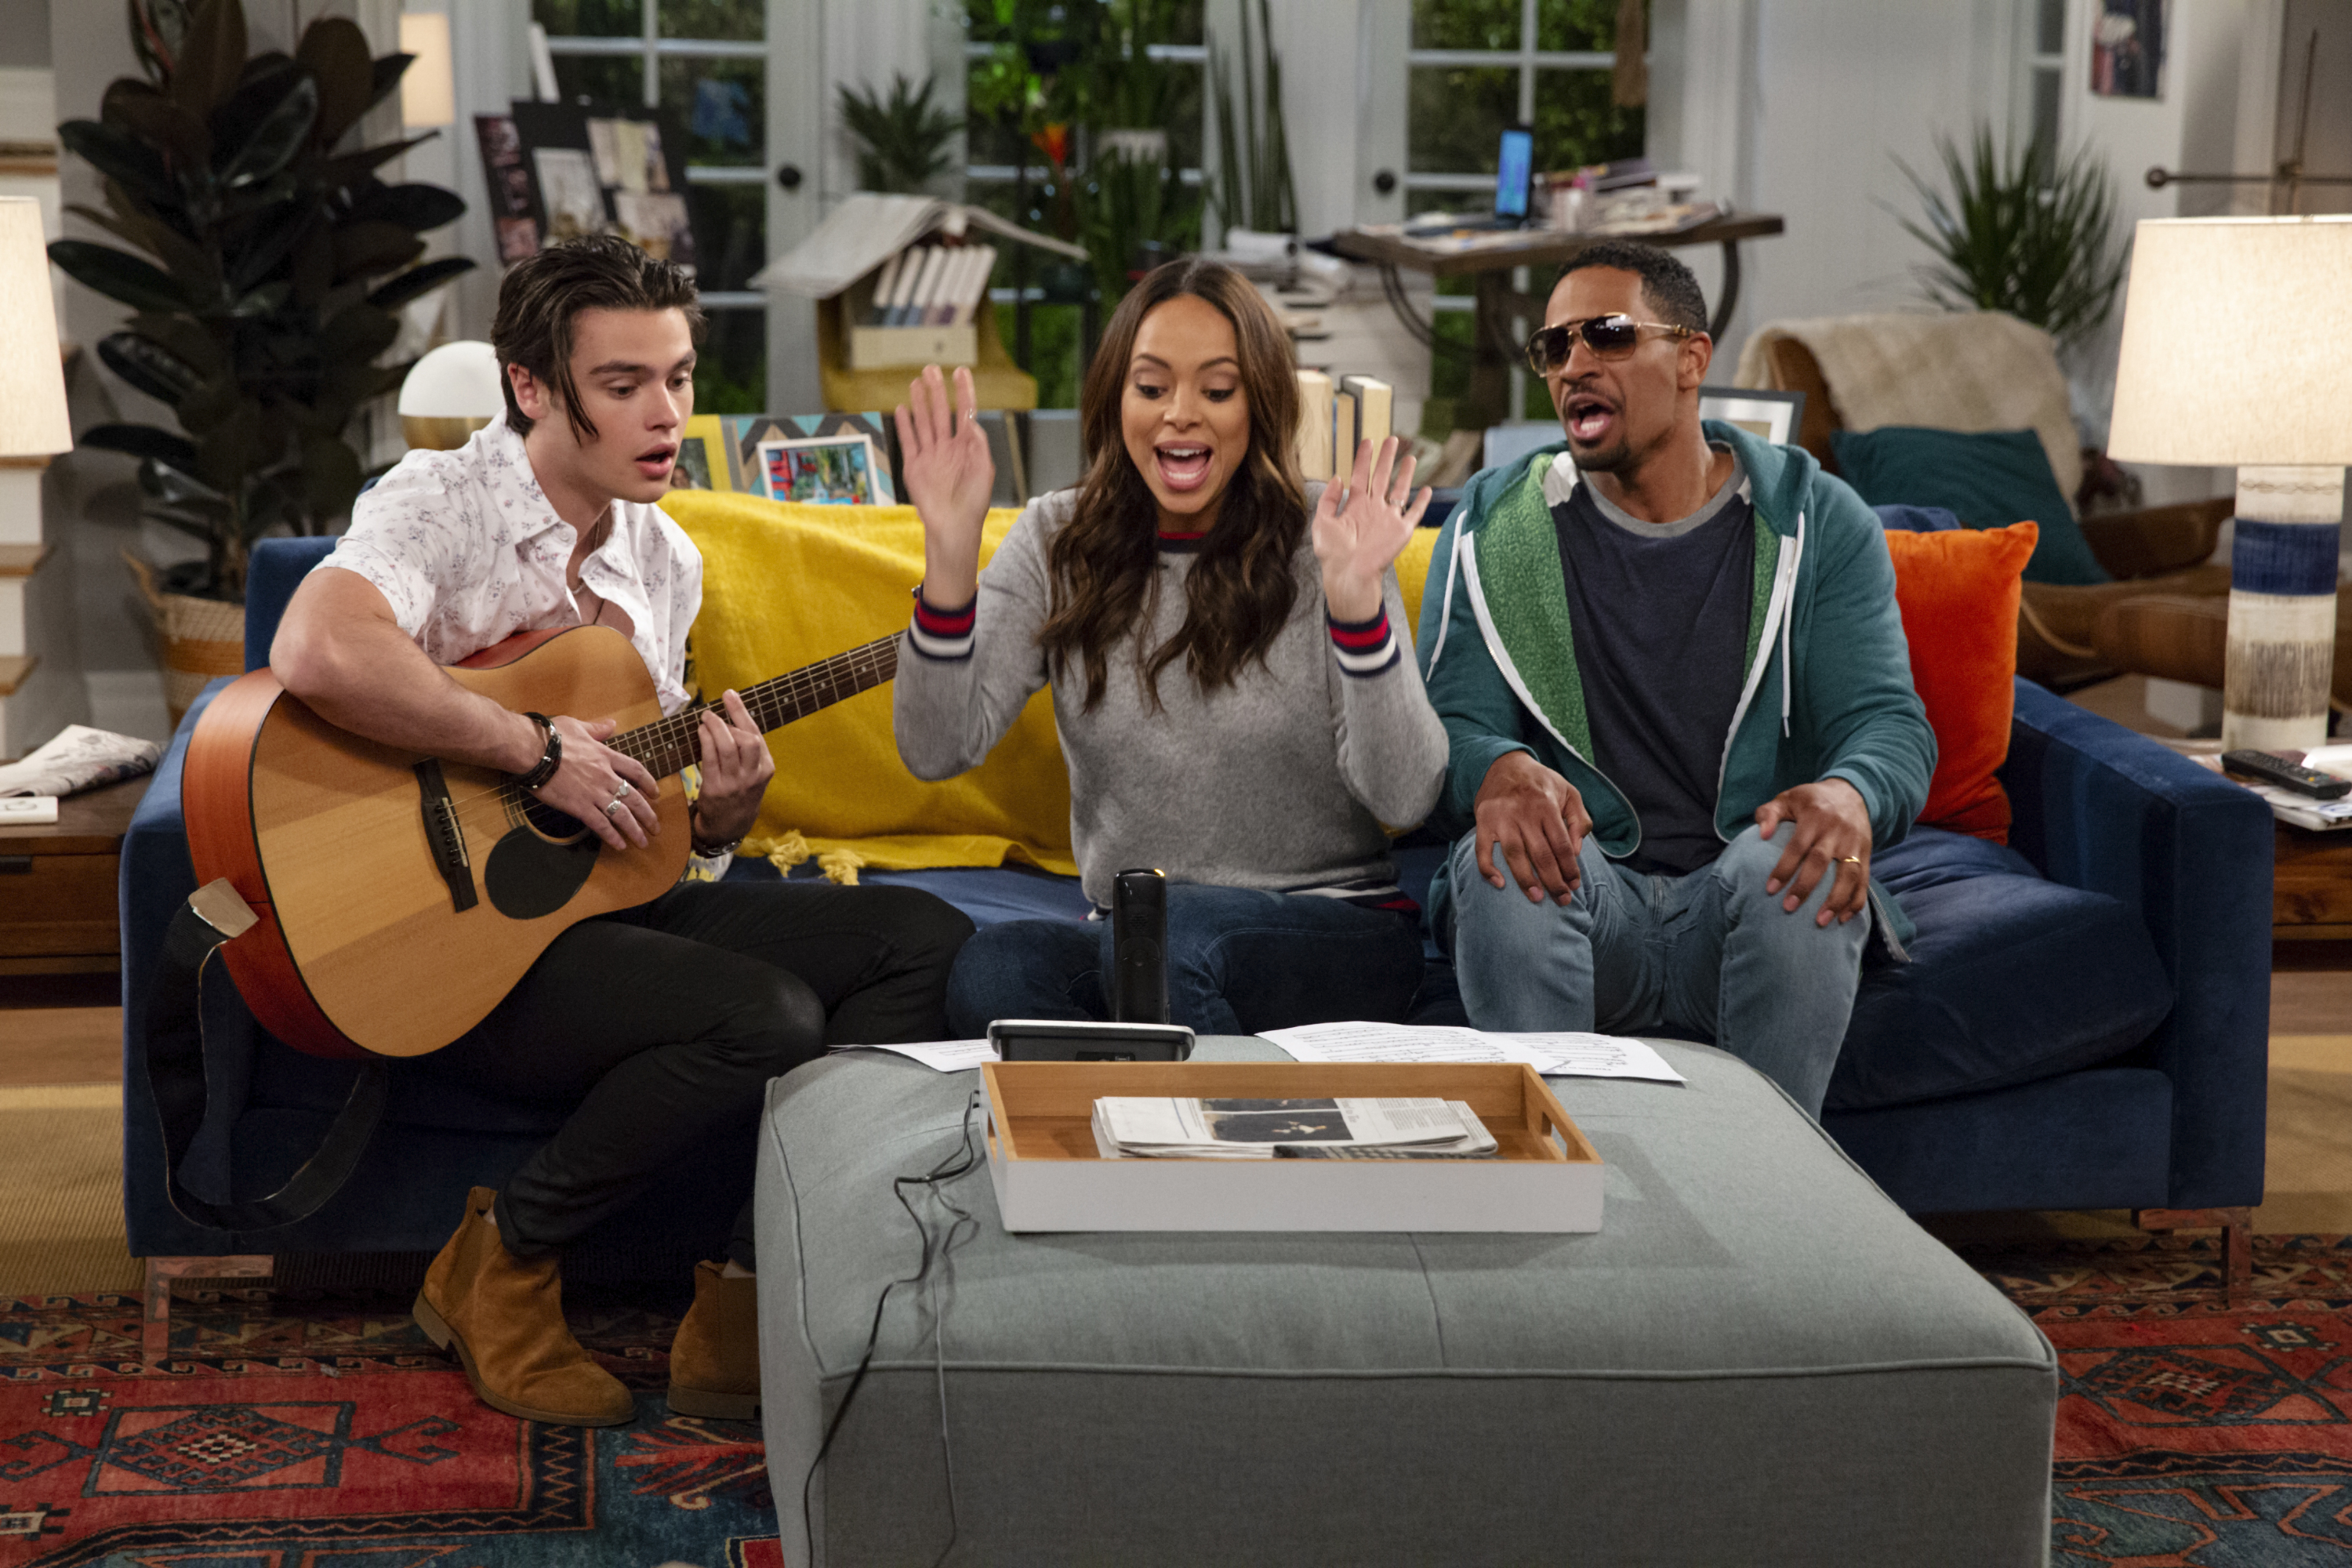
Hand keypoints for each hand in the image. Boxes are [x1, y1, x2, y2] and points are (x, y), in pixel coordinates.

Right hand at [534, 716, 660, 849]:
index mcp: (606, 756)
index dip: (649, 783)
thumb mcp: (577, 725)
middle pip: (634, 798)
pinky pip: (600, 824)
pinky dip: (612, 836)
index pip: (636, 770)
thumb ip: (596, 728)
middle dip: (648, 814)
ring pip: (622, 814)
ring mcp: (593, 792)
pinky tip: (620, 845)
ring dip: (635, 830)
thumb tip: (611, 724)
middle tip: (656, 827)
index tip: (655, 794)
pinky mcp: (579, 806)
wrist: (531, 750)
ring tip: (643, 842)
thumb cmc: (551, 735)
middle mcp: (605, 776)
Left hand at [691, 688, 773, 848]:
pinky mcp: (716, 789)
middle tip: (713, 712)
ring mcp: (735, 784)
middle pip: (747, 740)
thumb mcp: (754, 773)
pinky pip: (710, 759)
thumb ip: (748, 749)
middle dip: (729, 720)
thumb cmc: (740, 791)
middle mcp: (753, 776)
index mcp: (766, 768)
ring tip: (705, 720)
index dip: (742, 712)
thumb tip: (731, 713)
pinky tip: (701, 733)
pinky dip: (705, 741)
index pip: (756, 735)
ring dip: (715, 728)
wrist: (730, 825)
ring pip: (728, 747)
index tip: (729, 694)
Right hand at [894, 364, 992, 609]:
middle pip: (941, 412)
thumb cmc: (973, 503)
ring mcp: (930, 456)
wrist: (953, 527)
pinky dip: (905, 425)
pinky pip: (909, 441)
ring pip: (923, 422)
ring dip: (920, 401)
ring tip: (916, 381)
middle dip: (937, 390)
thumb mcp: (984, 470)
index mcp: (968, 447)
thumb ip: (978, 444)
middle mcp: (948, 448)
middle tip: (931, 368)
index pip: (966, 412)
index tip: (961, 371)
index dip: (964, 392)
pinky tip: (903, 408)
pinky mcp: (914, 466)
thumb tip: (972, 422)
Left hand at [1312, 436, 1431, 622]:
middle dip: (1386, 458)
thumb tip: (1337, 477)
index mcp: (1354, 505)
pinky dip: (1421, 502)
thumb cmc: (1333, 554)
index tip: (1368, 441)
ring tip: (1410, 457)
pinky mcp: (1401, 531)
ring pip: (1399, 490)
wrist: (1348, 574)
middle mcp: (1372, 509)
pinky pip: (1414, 513)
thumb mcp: (1322, 522)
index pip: (1360, 475)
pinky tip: (1426, 489)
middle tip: (1392, 439)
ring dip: (1405, 474)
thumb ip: (1329, 499)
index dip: (1363, 458)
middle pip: (1381, 477)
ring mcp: (1388, 519)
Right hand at [1473, 751, 1589, 903]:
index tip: (1575, 885)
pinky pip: (1483, 850)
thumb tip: (1576, 851)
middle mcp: (1524, 812)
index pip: (1561, 844)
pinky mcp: (1483, 822)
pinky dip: (1488, 868)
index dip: (1569, 868)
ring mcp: (1502, 818)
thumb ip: (1580, 820)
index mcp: (1547, 805)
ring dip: (1526, 880)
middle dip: (1553, 881)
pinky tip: (1499, 883)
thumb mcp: (1569, 792)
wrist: (1504, 764)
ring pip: (1514, 855)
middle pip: (1541, 854)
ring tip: (1536, 898)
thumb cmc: (1541, 783)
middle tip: (1562, 900)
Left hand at [1753, 778, 1871, 926]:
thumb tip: (1761, 834)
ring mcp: (1854, 844)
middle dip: (1805, 887)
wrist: (1851, 792)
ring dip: (1836, 900)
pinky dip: (1856, 901)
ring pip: (1848, 874)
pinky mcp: (1866, 854)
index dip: (1784, 867)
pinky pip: (1864, 880)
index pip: (1798, 846)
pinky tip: (1843, 918)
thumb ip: (1769, 813)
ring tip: (1821, 921)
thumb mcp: (1788, 798)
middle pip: (1821, 862)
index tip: (1770, 889)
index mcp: (1815, 817)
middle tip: (1789, 908)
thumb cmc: (1811, 801)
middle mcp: (1836, 831)